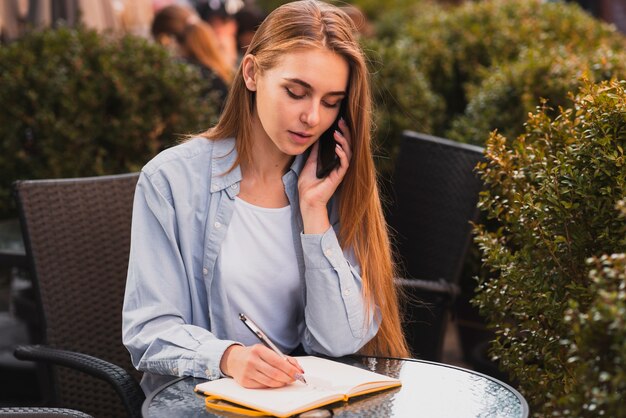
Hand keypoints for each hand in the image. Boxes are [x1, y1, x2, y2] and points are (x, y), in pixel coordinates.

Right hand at [220, 344, 304, 387]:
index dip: (290, 369)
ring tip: (286, 380)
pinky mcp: (245, 382)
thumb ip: (283, 358)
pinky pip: (263, 386)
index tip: (298, 372)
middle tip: (294, 378)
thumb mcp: (267, 350)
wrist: (233, 359)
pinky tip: (276, 382)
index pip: (278, 361)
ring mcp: (247, 372)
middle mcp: (252, 360)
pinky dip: (272, 385)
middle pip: (275, 373)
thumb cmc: (254, 355)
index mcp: (258, 350)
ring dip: (281, 383)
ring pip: (270, 382)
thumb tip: (297, 368)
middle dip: (288, 377)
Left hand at [298, 118, 352, 232]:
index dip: (342, 132)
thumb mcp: (310, 163)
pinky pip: (344, 163)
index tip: (338, 122)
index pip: (342, 144)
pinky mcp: (339, 177)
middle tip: (342, 121)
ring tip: (338, 133)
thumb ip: (315, 152)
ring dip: (344, 141)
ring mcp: (340, 171)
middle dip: (346, 132)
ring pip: (348, 152)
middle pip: (348, 145)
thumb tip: (315, 140)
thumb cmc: (308, 185)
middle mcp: (339, 165)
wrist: (307, 199)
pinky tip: (337, 147)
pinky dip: (342, 154)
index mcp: (333, 161)